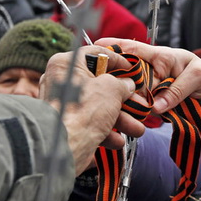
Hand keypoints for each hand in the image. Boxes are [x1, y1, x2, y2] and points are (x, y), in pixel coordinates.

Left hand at [40, 46, 145, 174]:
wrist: (65, 146)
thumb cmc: (83, 111)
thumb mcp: (112, 88)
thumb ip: (123, 83)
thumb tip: (127, 85)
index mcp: (67, 64)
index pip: (96, 54)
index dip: (117, 61)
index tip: (131, 69)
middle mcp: (62, 82)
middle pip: (100, 85)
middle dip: (124, 98)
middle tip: (138, 103)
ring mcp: (64, 104)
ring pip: (99, 107)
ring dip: (121, 118)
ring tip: (136, 128)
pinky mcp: (68, 124)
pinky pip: (90, 123)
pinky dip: (106, 131)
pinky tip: (118, 140)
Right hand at [95, 38, 200, 112]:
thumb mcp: (198, 77)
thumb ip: (177, 89)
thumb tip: (156, 106)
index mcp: (159, 56)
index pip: (132, 49)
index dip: (113, 47)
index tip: (95, 48)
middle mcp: (148, 71)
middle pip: (124, 76)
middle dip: (115, 86)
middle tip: (112, 98)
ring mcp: (147, 88)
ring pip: (127, 95)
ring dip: (122, 104)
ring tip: (117, 114)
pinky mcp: (148, 104)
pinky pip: (136, 109)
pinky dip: (130, 116)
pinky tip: (122, 123)